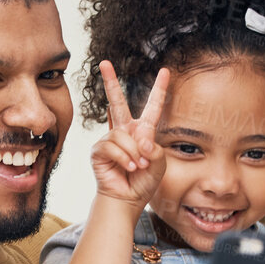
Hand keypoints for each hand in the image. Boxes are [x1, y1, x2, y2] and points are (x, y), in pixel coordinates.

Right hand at [92, 62, 169, 207]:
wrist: (128, 200)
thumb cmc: (144, 182)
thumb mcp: (159, 164)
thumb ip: (155, 148)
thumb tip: (140, 139)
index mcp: (143, 132)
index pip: (152, 107)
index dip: (159, 89)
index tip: (166, 71)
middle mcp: (125, 132)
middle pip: (117, 102)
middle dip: (110, 82)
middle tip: (104, 63)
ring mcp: (110, 140)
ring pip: (122, 135)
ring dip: (133, 152)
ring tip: (137, 166)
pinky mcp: (99, 150)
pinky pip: (112, 146)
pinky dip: (123, 157)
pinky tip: (127, 167)